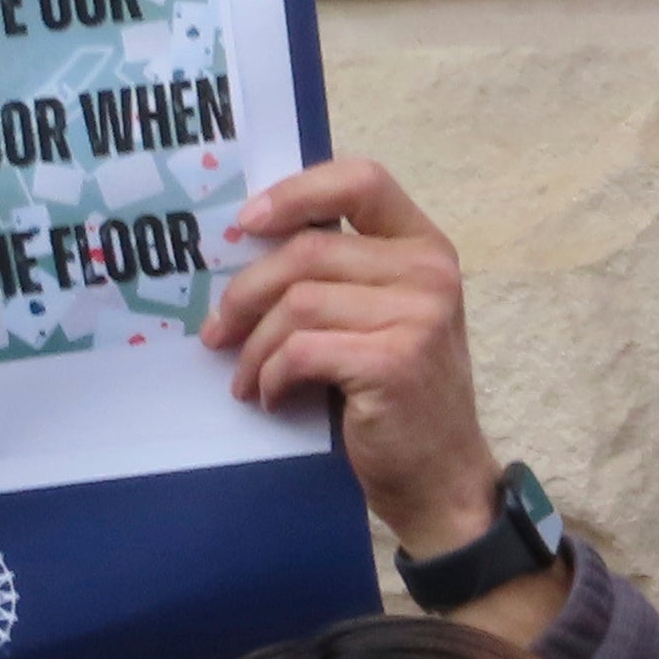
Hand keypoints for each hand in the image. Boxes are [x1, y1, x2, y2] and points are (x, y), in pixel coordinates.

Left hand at [204, 158, 542, 598]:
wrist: (441, 477)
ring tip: (246, 376)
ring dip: (254, 347)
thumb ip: (341, 275)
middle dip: (246, 293)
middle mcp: (431, 273)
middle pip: (307, 252)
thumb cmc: (397, 397)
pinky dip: (271, 377)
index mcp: (426, 248)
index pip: (361, 181)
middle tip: (217, 330)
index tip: (247, 223)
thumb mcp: (382, 317)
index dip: (296, 193)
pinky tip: (271, 397)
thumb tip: (244, 247)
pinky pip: (300, 351)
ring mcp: (419, 317)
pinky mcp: (395, 362)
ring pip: (297, 305)